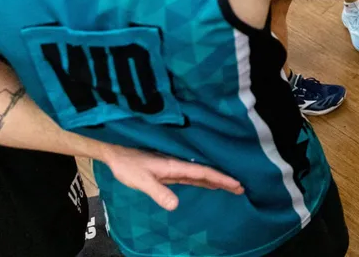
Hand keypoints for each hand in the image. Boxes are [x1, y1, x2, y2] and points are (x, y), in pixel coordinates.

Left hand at [101, 144, 242, 210]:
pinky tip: (209, 184)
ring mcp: (175, 168)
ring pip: (201, 174)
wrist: (116, 154)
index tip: (237, 183)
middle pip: (207, 173)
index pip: (204, 172)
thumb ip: (158, 192)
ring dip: (216, 180)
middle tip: (242, 188)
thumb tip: (176, 205)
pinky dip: (205, 180)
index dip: (221, 178)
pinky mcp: (169, 171)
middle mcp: (179, 165)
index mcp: (176, 165)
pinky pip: (193, 176)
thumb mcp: (142, 180)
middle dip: (224, 179)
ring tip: (232, 186)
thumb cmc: (128, 166)